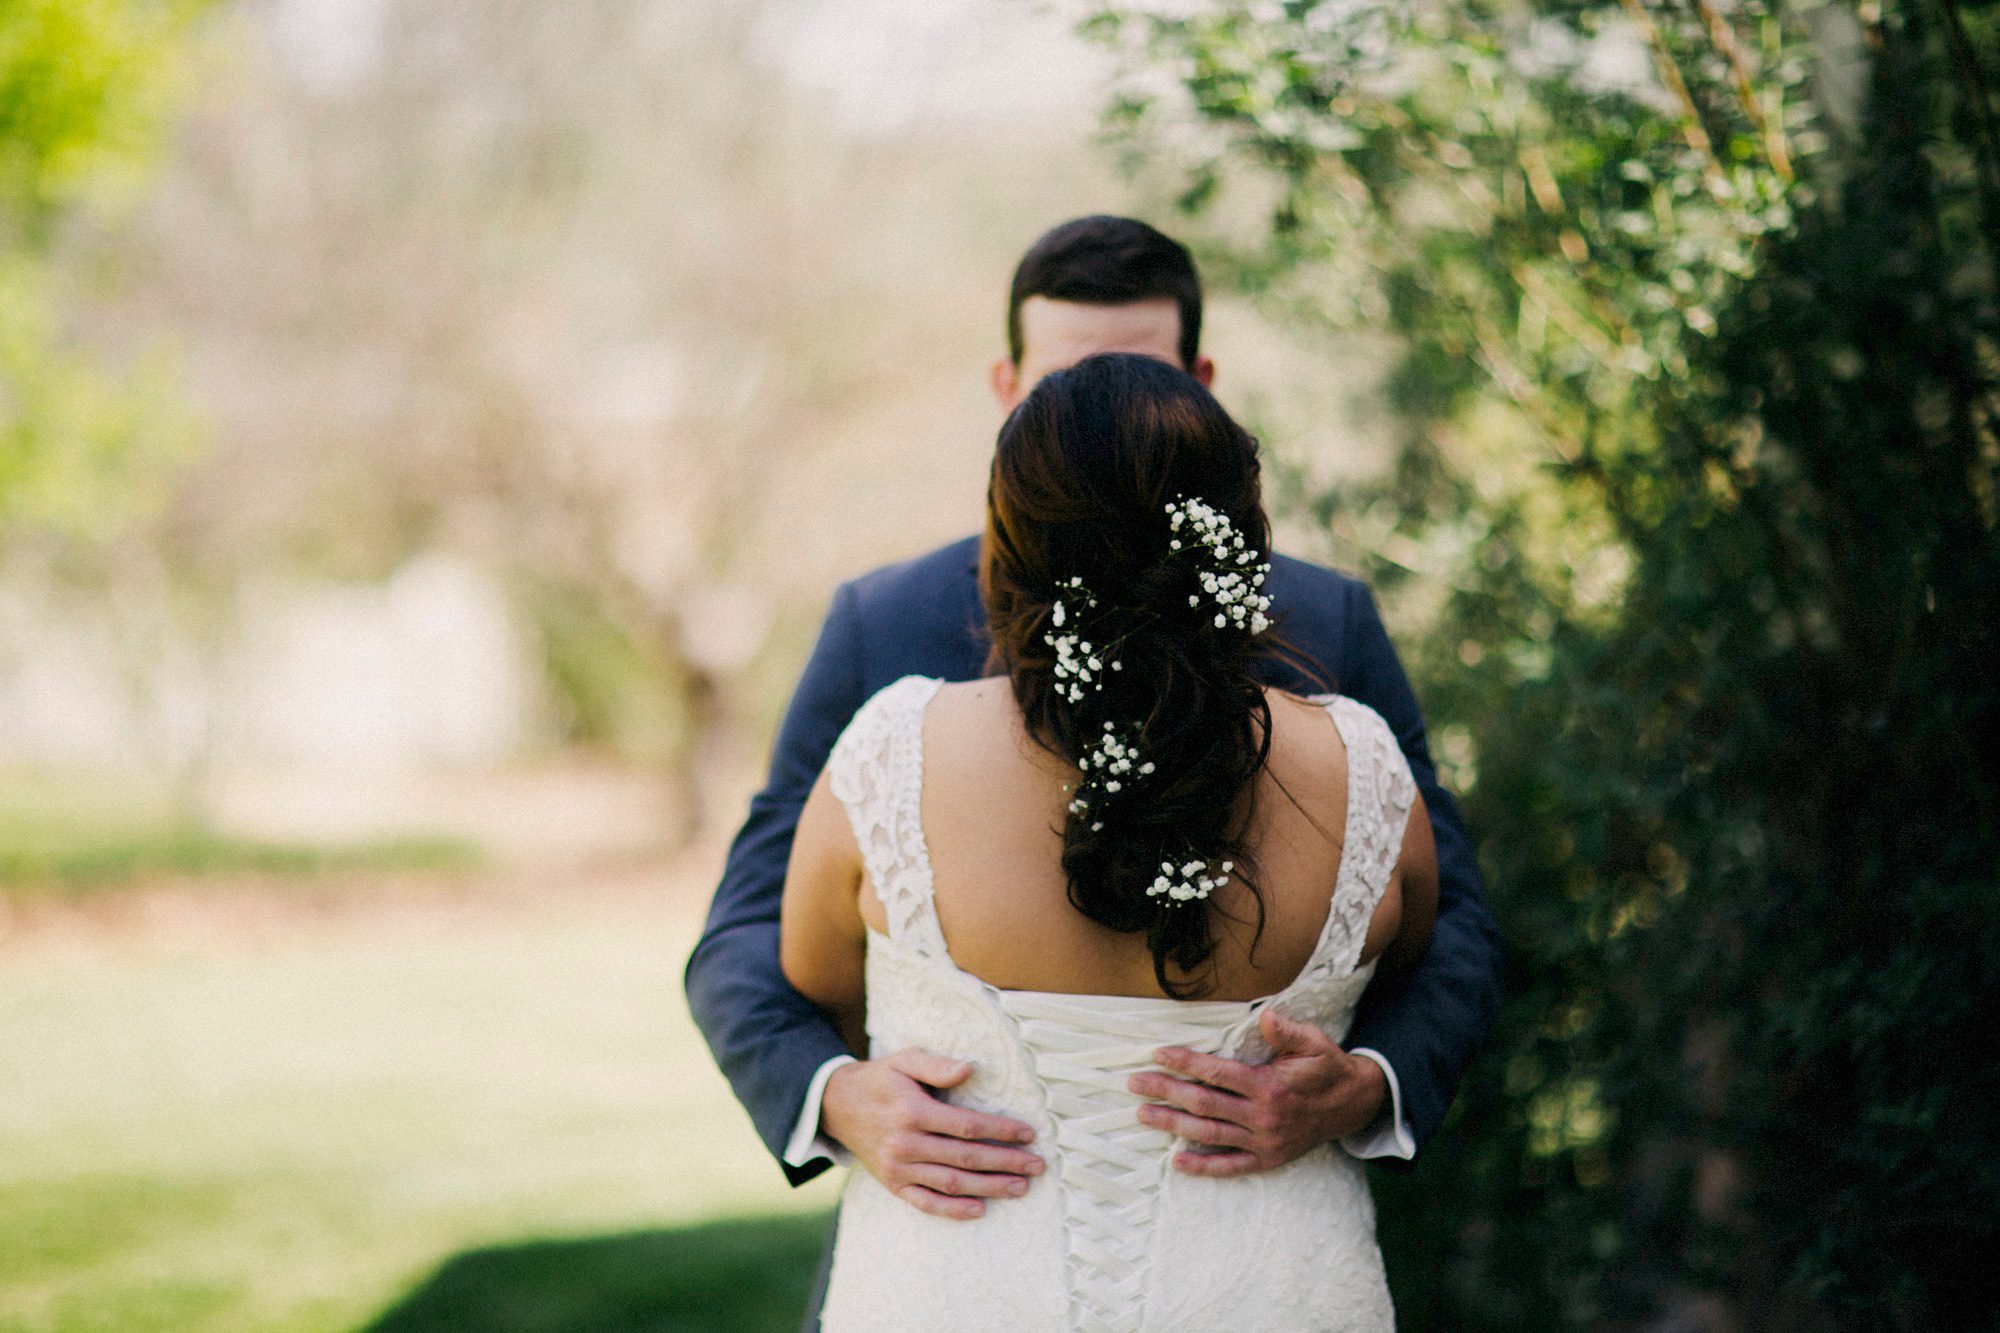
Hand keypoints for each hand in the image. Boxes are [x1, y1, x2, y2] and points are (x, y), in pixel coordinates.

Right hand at [820, 1048, 1043, 1219]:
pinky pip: (926, 1202)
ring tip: (1021, 1187)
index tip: (1029, 1134)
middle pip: (966, 1158)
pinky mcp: (893, 1184)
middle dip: (1006, 1162)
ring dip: (989, 1187)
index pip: (967, 1126)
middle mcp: (906, 1144)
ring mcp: (899, 1168)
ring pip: (952, 1183)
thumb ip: (937, 1065)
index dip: (1001, 1131)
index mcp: (913, 1112)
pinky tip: (979, 1209)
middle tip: (1037, 1166)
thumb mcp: (904, 1060)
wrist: (836, 1105)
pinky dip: (953, 1210)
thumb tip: (971, 1069)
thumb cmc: (880, 1078)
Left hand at [1126, 1008, 1388, 1177]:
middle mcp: (1263, 1117)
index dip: (1185, 1062)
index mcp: (1270, 1085)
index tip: (1156, 1054)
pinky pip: (1230, 1167)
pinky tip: (1176, 1161)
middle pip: (1204, 1104)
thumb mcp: (1315, 1043)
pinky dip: (1202, 1166)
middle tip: (1135, 1084)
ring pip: (1209, 1134)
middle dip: (1166, 1092)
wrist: (1355, 1106)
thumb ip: (1288, 1032)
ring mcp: (1264, 1142)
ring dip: (1173, 1125)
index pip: (1217, 1073)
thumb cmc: (1328, 1068)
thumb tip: (1264, 1017)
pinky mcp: (1268, 1160)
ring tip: (1143, 1114)